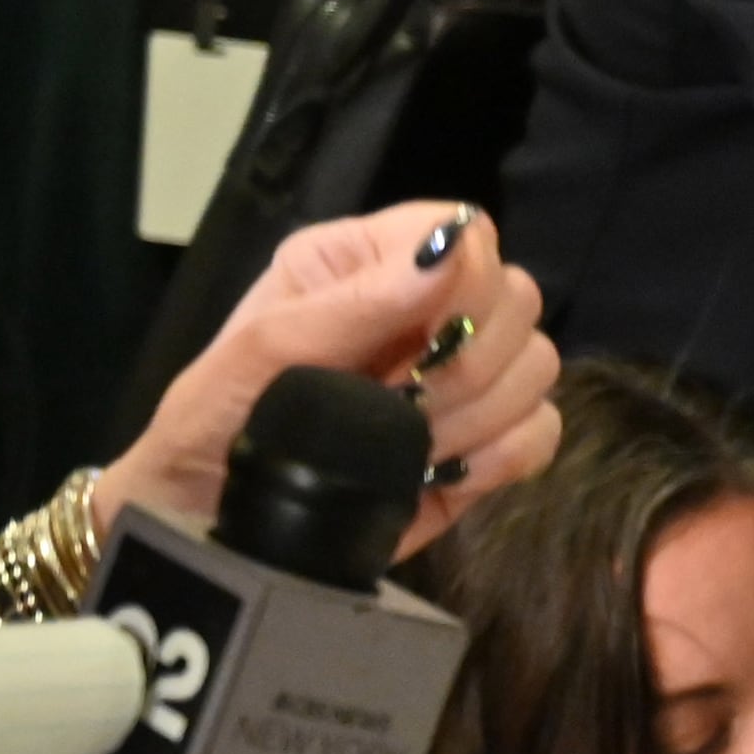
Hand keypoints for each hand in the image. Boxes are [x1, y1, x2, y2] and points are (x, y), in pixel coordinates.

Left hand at [104, 200, 563, 561]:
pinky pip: (542, 431)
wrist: (210, 525)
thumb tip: (449, 255)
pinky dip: (497, 459)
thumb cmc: (213, 424)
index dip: (465, 278)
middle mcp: (426, 308)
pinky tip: (440, 474)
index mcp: (367, 262)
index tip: (422, 336)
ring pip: (539, 366)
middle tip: (399, 402)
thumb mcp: (258, 357)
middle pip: (518, 296)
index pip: (466, 229)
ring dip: (473, 417)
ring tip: (406, 448)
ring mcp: (465, 377)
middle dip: (466, 362)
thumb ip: (351, 302)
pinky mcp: (486, 442)